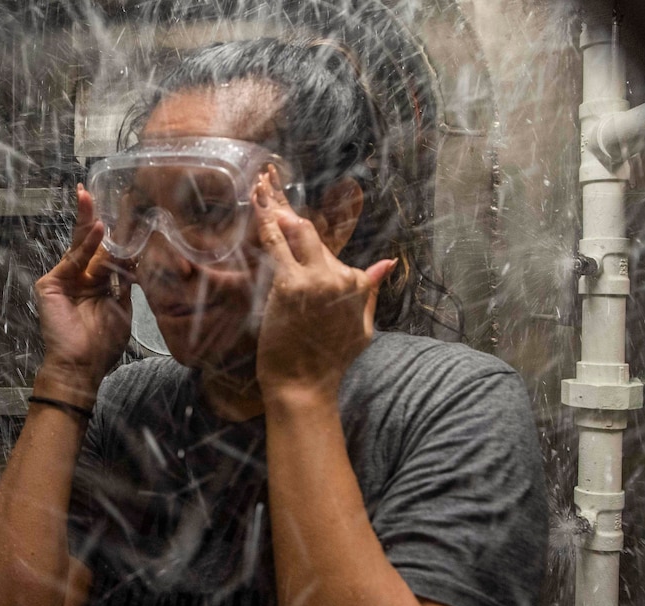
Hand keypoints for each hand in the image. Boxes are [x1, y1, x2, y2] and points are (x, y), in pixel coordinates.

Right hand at [34, 184, 132, 404]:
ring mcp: (63, 280)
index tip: (123, 210)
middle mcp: (80, 278)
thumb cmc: (102, 343)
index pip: (105, 251)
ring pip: (78, 246)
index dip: (113, 232)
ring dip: (86, 222)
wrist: (82, 366)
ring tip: (92, 198)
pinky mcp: (50, 284)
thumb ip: (125, 280)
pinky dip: (85, 246)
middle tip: (93, 190)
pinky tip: (98, 230)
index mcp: (96, 283)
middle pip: (87, 242)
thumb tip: (136, 256)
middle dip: (91, 216)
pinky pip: (72, 261)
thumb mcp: (122, 306)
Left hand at [252, 168, 395, 400]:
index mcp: (355, 283)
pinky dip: (266, 221)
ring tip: (261, 181)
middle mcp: (338, 276)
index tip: (288, 214)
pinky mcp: (290, 285)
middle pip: (311, 231)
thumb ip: (370, 290)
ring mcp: (314, 279)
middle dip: (288, 208)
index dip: (305, 233)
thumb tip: (388, 263)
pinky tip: (257, 202)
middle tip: (269, 182)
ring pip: (295, 232)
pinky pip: (276, 245)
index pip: (327, 248)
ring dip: (275, 204)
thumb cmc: (329, 361)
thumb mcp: (362, 326)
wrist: (304, 385)